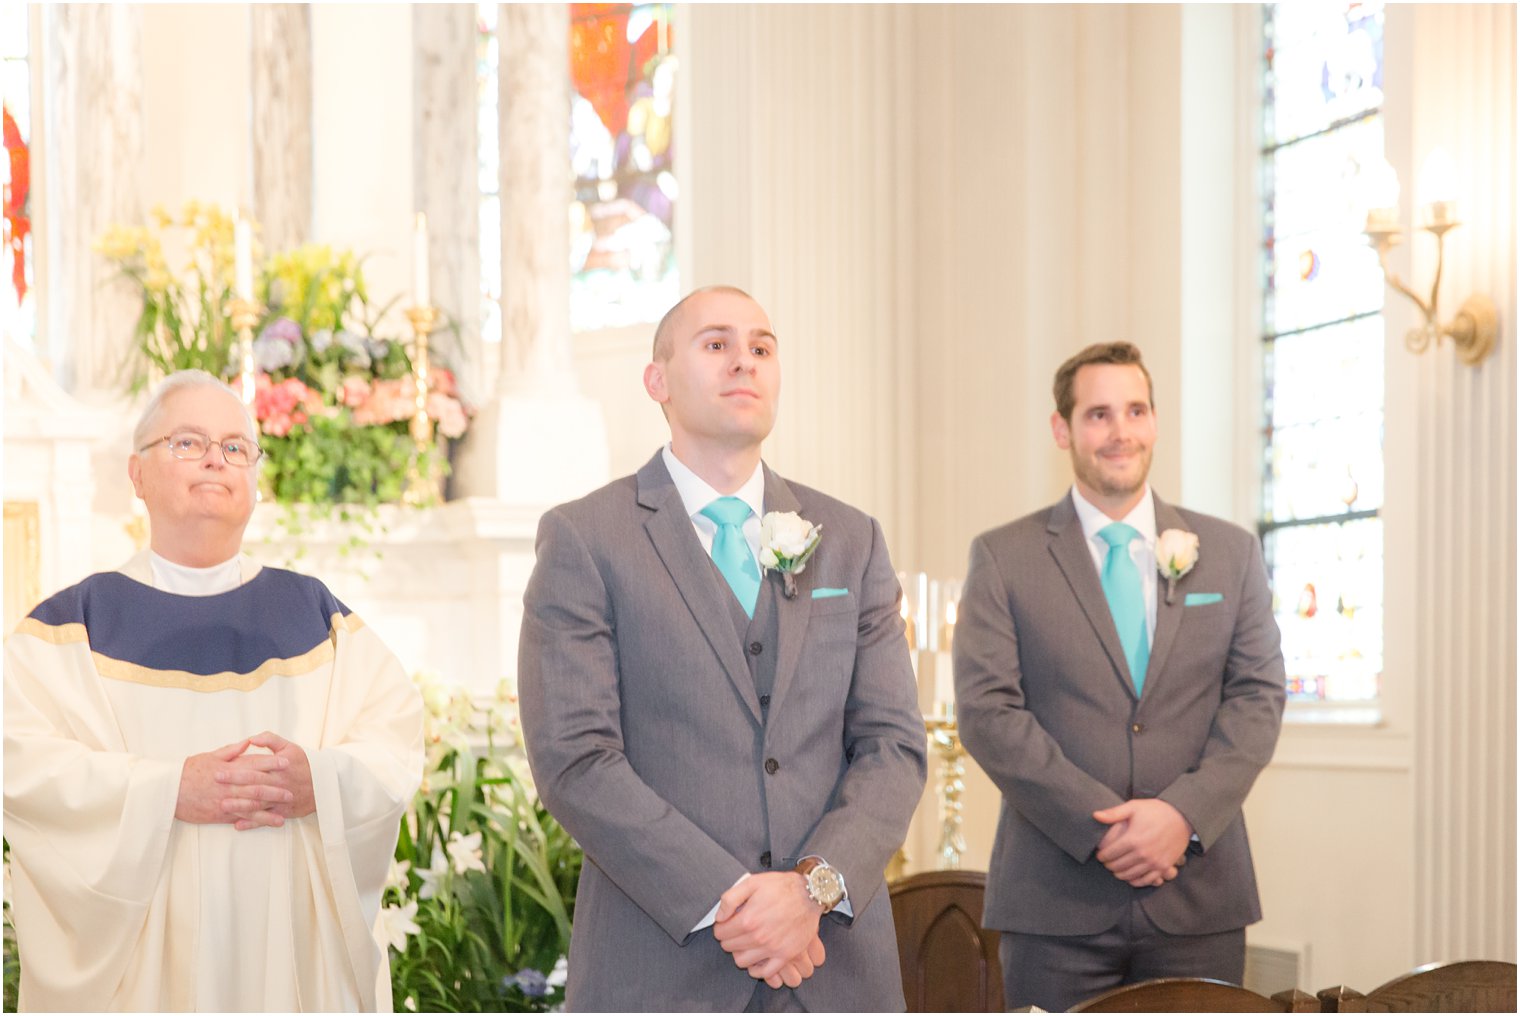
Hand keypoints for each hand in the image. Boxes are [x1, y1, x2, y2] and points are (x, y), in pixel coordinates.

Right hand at [176, 739, 290, 824]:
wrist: (169, 791)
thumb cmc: (189, 771)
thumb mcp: (209, 756)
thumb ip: (231, 751)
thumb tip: (248, 742)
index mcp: (228, 768)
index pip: (253, 764)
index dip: (271, 763)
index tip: (286, 762)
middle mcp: (229, 785)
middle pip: (256, 785)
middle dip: (276, 787)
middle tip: (292, 789)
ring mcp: (225, 801)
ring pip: (252, 803)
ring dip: (270, 806)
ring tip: (286, 807)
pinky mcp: (220, 814)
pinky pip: (241, 817)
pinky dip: (256, 820)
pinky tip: (270, 822)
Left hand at [218, 731, 315, 830]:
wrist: (325, 784)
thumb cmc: (304, 763)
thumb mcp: (290, 747)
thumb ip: (270, 739)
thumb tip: (251, 738)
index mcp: (279, 767)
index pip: (254, 769)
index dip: (236, 770)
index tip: (219, 771)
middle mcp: (279, 784)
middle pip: (254, 786)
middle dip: (233, 787)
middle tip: (216, 787)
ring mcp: (281, 800)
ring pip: (259, 804)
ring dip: (240, 806)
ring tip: (223, 806)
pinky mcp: (284, 812)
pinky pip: (266, 819)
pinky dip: (252, 823)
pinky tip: (238, 825)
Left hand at [713, 872, 822, 980]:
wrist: (810, 894)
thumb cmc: (781, 886)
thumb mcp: (752, 882)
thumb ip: (730, 899)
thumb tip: (719, 917)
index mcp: (748, 919)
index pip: (721, 933)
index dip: (721, 927)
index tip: (727, 923)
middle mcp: (759, 937)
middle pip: (729, 947)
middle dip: (729, 938)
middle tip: (736, 931)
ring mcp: (773, 948)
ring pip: (742, 961)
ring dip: (740, 952)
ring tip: (746, 943)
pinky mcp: (786, 955)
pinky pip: (765, 972)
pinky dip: (757, 969)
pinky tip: (757, 958)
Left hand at [1093, 799, 1191, 886]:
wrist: (1182, 817)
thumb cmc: (1155, 811)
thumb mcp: (1133, 807)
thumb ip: (1114, 813)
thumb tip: (1095, 815)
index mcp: (1133, 839)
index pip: (1109, 854)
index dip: (1102, 856)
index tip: (1099, 855)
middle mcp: (1143, 853)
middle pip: (1118, 866)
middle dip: (1109, 865)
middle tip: (1106, 862)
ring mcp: (1154, 862)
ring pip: (1130, 875)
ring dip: (1120, 874)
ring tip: (1116, 869)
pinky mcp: (1164, 867)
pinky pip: (1146, 880)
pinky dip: (1136, 881)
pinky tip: (1130, 877)